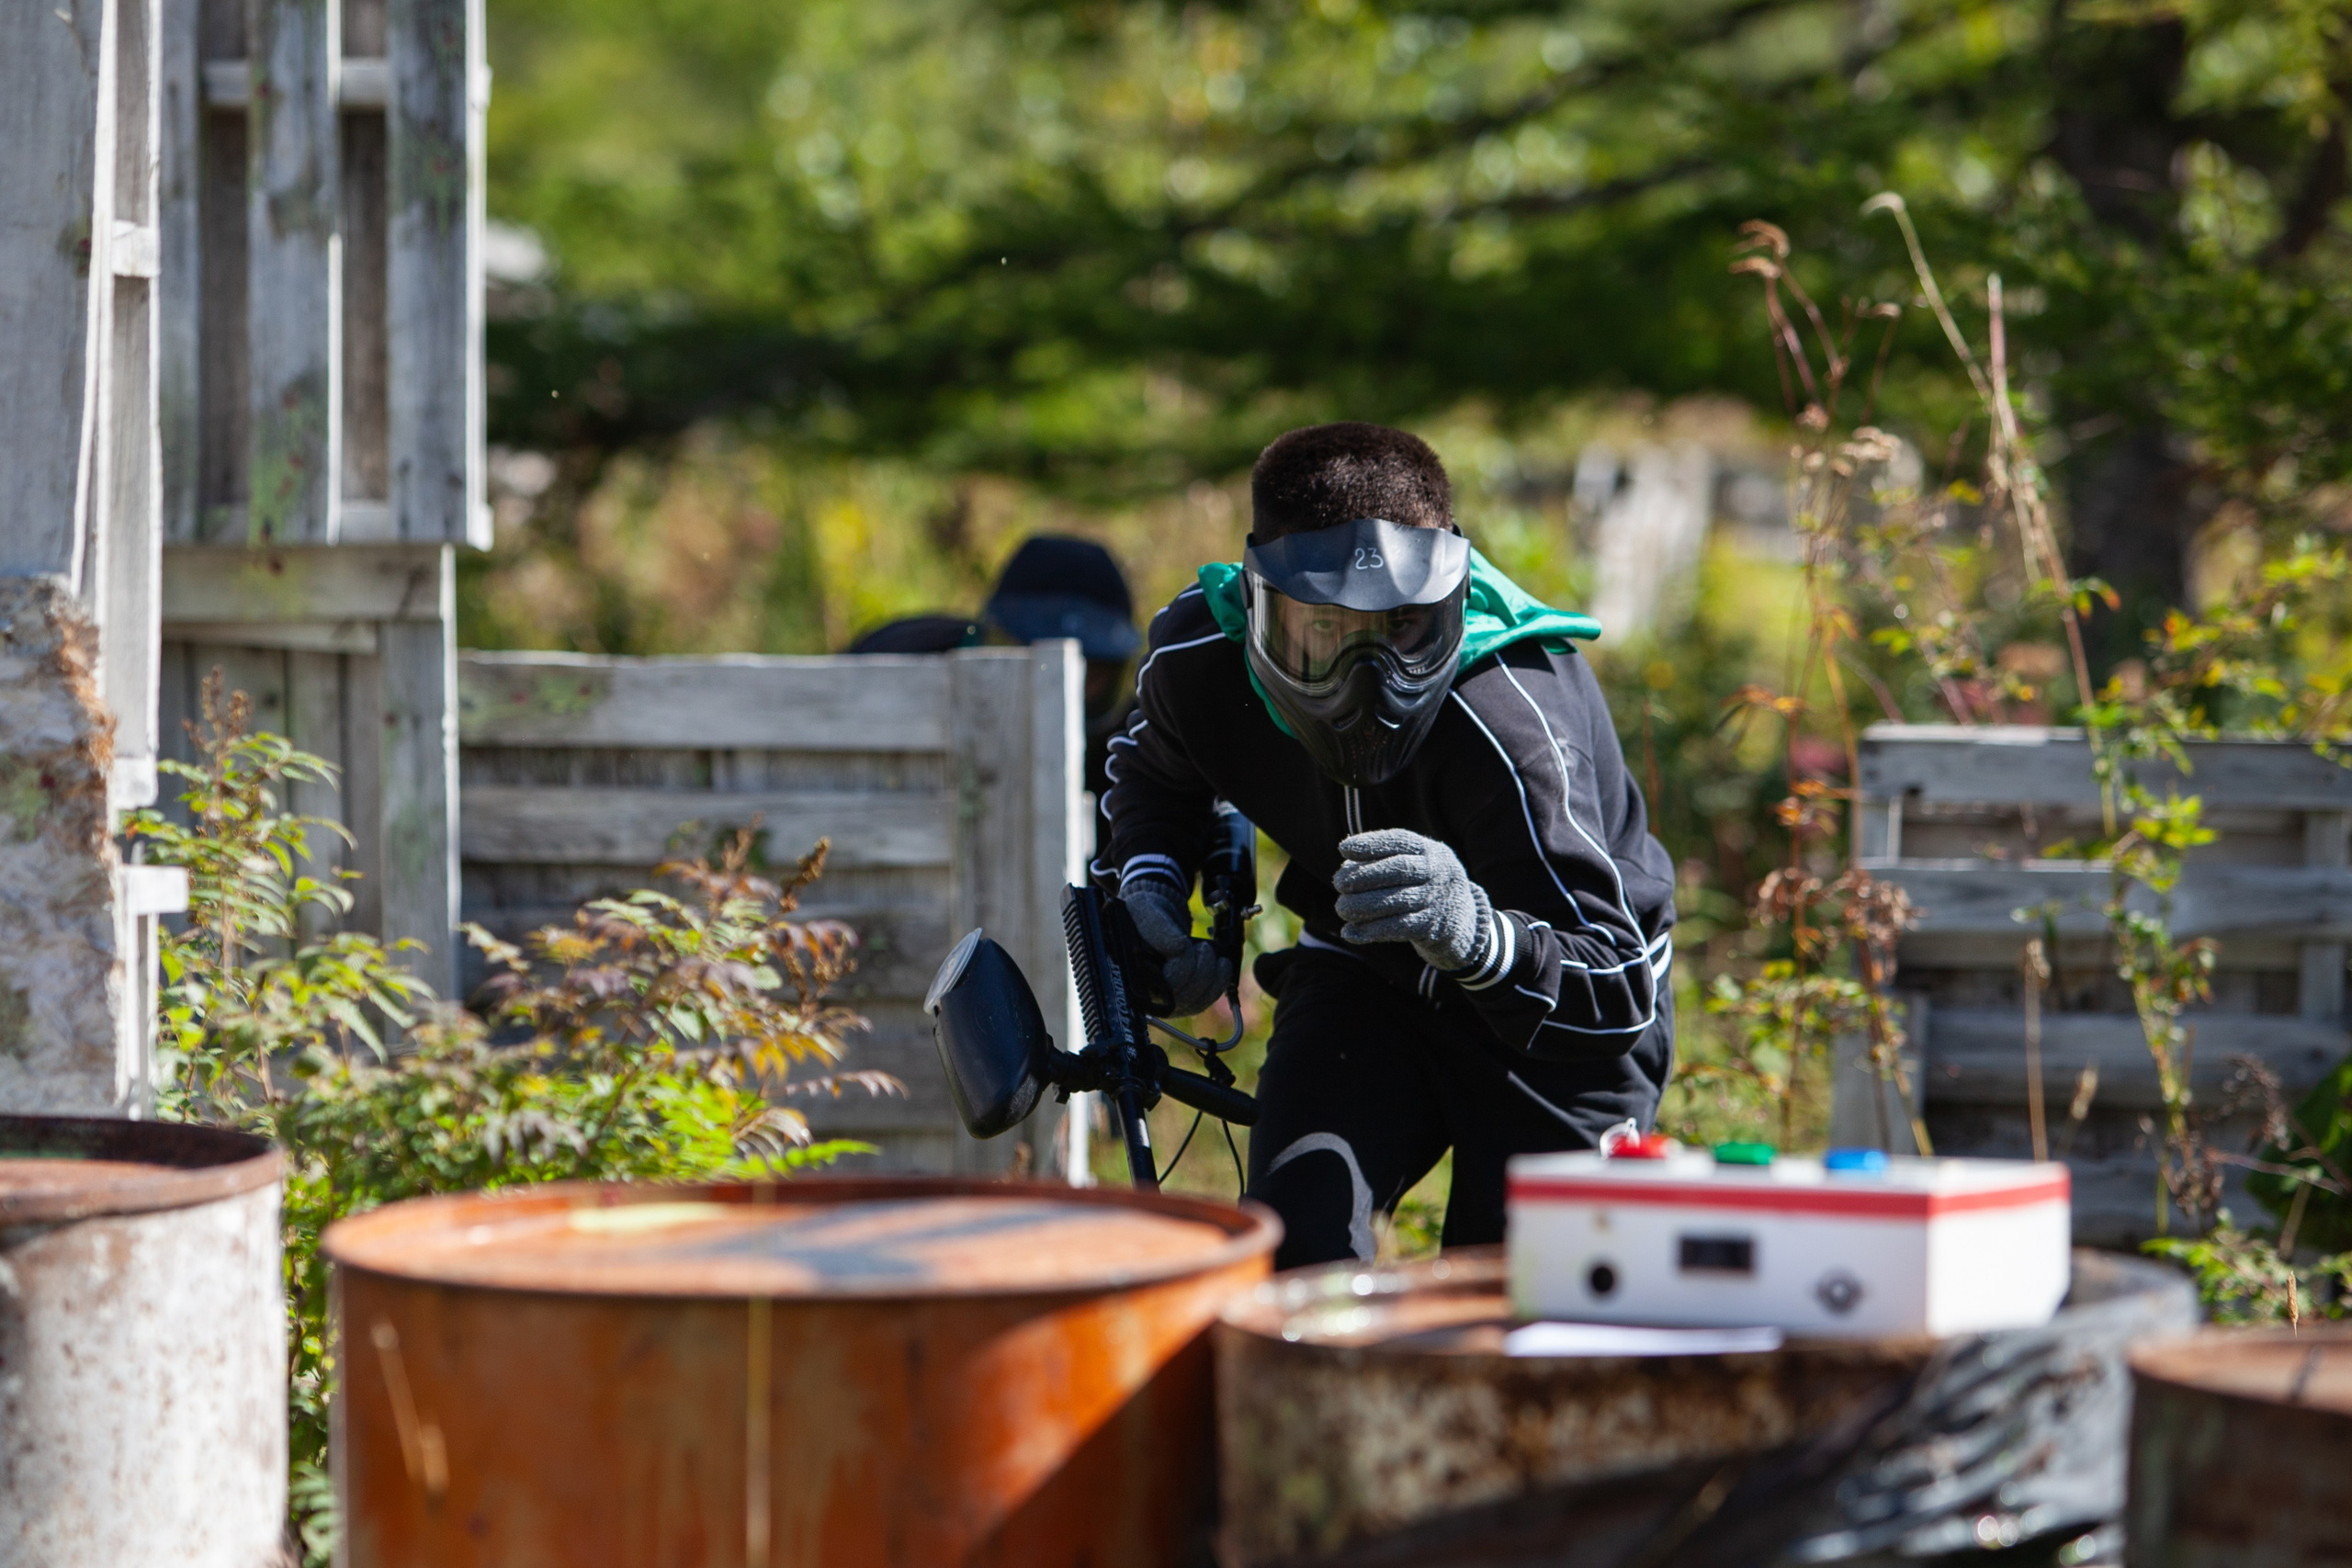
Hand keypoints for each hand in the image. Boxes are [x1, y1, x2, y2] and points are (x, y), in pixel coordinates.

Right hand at [1123, 879, 1235, 1014]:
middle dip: (1200, 969)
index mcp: (1130, 975)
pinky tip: (1221, 965)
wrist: (1154, 917)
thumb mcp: (1144, 909)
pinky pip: (1203, 1001)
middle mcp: (1144, 994)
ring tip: (1207, 952)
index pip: (1159, 987)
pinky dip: (1218, 983)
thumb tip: (1179, 948)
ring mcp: (1163, 1001)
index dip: (1181, 965)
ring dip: (1211, 975)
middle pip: (1181, 998)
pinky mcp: (1179, 1001)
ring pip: (1195, 1002)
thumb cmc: (1144, 913)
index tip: (1184, 943)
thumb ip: (1156, 926)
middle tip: (1202, 947)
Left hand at [1333, 829, 1495, 972]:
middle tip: (1338, 882)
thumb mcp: (1416, 868)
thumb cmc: (1425, 888)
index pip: (1400, 841)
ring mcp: (1438, 900)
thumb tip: (1345, 867)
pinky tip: (1350, 933)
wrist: (1464, 923)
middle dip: (1364, 875)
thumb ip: (1385, 864)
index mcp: (1432, 851)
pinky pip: (1399, 928)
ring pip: (1397, 900)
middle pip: (1400, 869)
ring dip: (1363, 905)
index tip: (1343, 849)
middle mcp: (1438, 872)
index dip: (1371, 843)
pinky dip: (1371, 931)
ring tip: (1341, 908)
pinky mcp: (1433, 928)